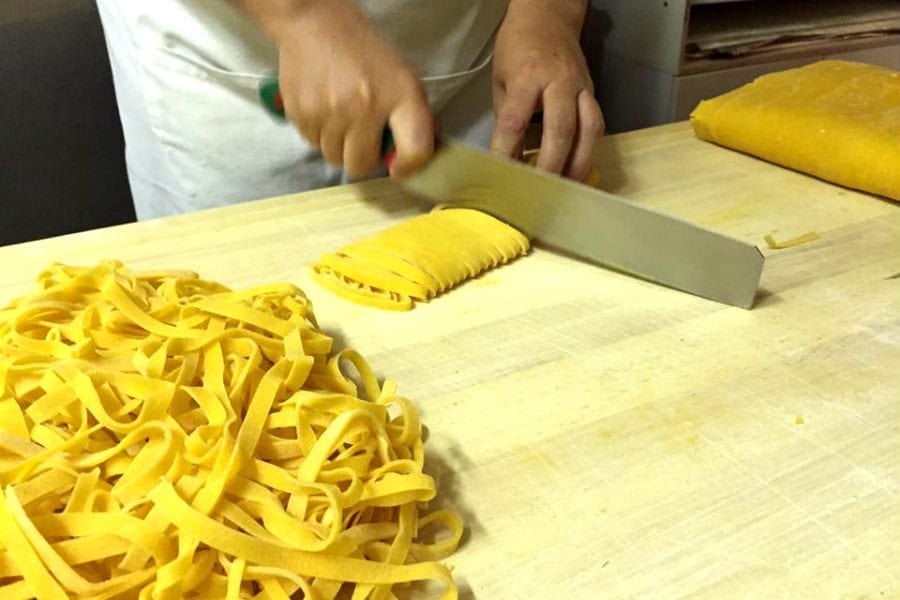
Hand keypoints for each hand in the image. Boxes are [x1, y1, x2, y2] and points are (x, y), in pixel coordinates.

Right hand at [244, 0, 433, 177]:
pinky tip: (323, 108)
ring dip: (338, 145)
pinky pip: (312, 143)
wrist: (315, 23)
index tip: (398, 168)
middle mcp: (365, 108)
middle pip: (361, 165)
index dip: (409, 167)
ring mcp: (330, 112)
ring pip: (333, 157)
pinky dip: (318, 133)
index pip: (415, 150)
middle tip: (362, 137)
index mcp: (400, 95)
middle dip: (362, 156)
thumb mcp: (400, 76)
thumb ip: (411, 116)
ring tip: (340, 116)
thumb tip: (411, 156)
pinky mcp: (302, 113)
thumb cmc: (364, 52)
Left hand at [491, 0, 603, 181]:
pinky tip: (579, 170)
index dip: (507, 151)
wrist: (548, 19)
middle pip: (560, 129)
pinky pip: (596, 126)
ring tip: (567, 188)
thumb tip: (508, 158)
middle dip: (550, 165)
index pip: (515, 121)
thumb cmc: (518, 50)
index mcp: (528, 76)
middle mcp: (559, 81)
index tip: (501, 175)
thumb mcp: (502, 81)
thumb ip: (507, 119)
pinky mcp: (593, 94)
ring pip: (589, 130)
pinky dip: (588, 151)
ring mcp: (581, 87)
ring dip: (578, 163)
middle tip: (540, 190)